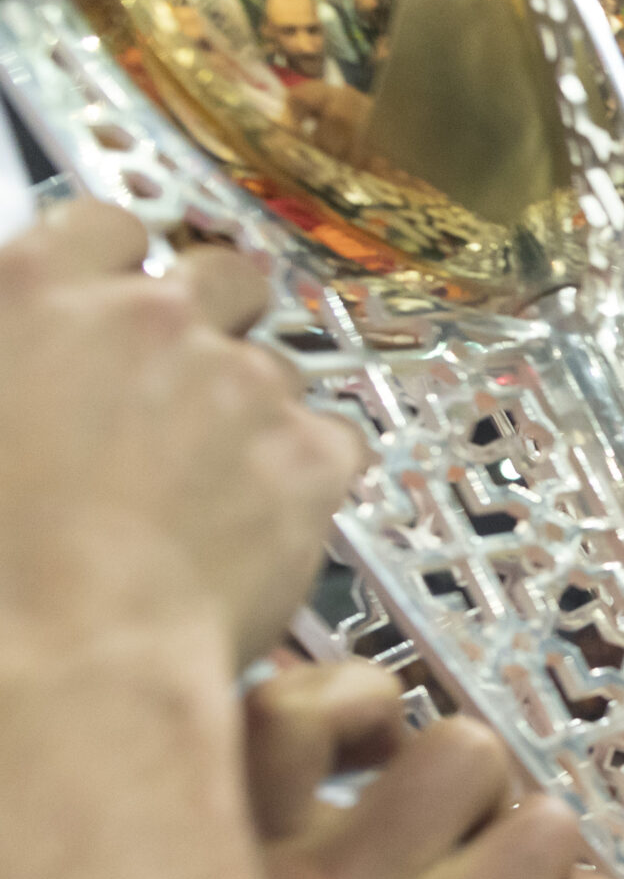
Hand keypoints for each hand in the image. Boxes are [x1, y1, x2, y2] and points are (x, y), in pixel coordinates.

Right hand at [0, 201, 361, 666]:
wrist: (61, 652)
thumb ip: (14, 352)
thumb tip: (26, 365)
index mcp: (35, 292)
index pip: (108, 226)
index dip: (127, 268)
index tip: (129, 297)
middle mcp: (147, 319)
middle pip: (219, 276)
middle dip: (216, 319)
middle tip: (191, 385)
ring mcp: (239, 381)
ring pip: (277, 366)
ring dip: (255, 409)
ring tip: (213, 480)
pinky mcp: (310, 453)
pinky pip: (336, 440)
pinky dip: (311, 472)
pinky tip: (265, 515)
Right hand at [245, 661, 620, 878]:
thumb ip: (285, 809)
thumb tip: (368, 705)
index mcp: (244, 878)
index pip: (287, 713)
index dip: (356, 699)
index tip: (378, 739)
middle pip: (465, 750)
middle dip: (475, 787)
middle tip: (455, 841)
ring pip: (549, 823)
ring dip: (532, 856)